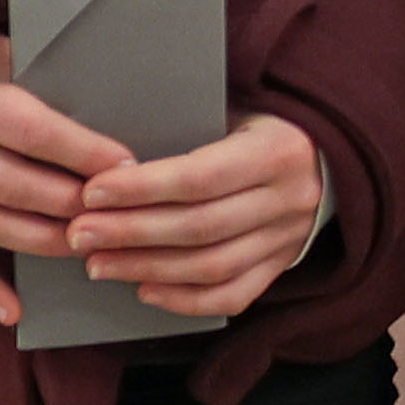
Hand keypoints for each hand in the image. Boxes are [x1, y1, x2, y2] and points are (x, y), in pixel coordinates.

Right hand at [0, 43, 122, 325]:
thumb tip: (105, 87)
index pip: (28, 130)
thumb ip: (37, 68)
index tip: (125, 165)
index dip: (79, 151)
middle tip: (119, 215)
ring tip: (88, 251)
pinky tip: (14, 311)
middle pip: (9, 184)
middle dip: (68, 203)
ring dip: (39, 242)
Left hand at [62, 112, 328, 328]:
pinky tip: (143, 291)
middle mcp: (289, 199)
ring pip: (212, 266)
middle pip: (200, 227)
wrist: (326, 152)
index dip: (143, 188)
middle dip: (131, 232)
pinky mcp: (282, 265)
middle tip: (78, 233)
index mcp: (278, 150)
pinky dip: (185, 299)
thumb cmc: (260, 122)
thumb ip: (188, 125)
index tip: (92, 191)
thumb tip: (108, 149)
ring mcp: (288, 238)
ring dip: (147, 268)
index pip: (201, 176)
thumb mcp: (236, 106)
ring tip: (97, 264)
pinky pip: (233, 295)